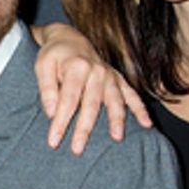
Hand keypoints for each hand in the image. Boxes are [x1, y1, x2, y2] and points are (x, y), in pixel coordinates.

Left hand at [32, 23, 149, 154]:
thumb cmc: (54, 56)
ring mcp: (110, 76)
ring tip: (116, 138)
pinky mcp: (118, 79)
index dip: (60, 122)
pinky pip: (132, 95)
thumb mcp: (42, 66)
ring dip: (117, 120)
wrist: (70, 39)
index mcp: (77, 67)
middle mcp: (97, 71)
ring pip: (115, 101)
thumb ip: (47, 89)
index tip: (53, 141)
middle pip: (91, 105)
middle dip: (84, 128)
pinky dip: (140, 109)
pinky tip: (146, 124)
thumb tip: (51, 112)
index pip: (68, 100)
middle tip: (77, 150)